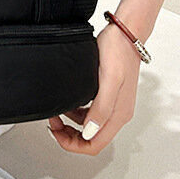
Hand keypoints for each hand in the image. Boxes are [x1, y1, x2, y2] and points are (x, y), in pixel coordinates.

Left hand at [47, 22, 140, 154]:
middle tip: (53, 123)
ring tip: (57, 111)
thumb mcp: (109, 80)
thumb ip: (101, 108)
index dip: (73, 144)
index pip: (94, 145)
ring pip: (89, 127)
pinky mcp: (109, 95)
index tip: (56, 132)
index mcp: (118, 115)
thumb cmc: (118, 52)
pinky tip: (69, 102)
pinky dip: (76, 113)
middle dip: (69, 136)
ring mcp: (114, 105)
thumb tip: (90, 131)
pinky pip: (90, 113)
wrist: (125, 34)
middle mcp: (117, 113)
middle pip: (91, 139)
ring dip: (71, 124)